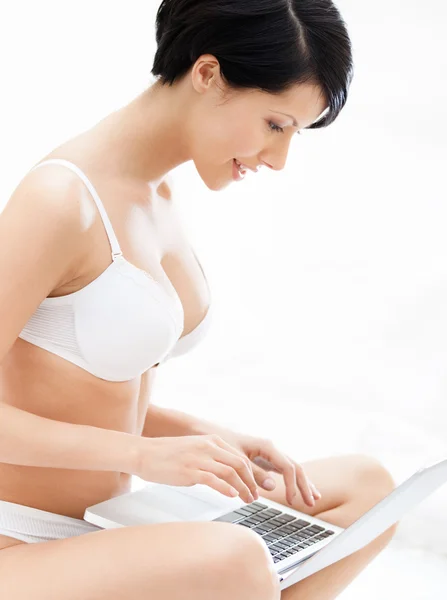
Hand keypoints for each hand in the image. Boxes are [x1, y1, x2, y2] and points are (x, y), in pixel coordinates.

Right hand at [134, 434, 258, 503]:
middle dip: (251, 482)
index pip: (240, 457)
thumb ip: (211, 458)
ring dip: (242, 488)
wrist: (144, 453)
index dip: (251, 474)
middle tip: (254, 496)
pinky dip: (226, 488)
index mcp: (212, 441)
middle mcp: (208, 446)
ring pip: (230, 472)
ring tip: (246, 500)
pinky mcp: (189, 470)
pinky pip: (213, 479)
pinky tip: (232, 496)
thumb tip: (225, 475)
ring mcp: (199, 458)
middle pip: (239, 464)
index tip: (254, 487)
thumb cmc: (167, 454)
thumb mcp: (195, 450)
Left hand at [213, 428, 321, 506]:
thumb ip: (253, 473)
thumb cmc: (222, 445)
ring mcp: (271, 455)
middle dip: (304, 485)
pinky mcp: (266, 461)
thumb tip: (273, 487)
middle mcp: (272, 449)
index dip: (292, 485)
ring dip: (304, 483)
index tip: (292, 501)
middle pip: (295, 467)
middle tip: (311, 503)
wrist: (212, 435)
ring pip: (293, 469)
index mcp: (267, 446)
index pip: (287, 466)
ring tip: (314, 498)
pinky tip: (300, 491)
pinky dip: (294, 482)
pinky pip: (285, 471)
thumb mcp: (236, 460)